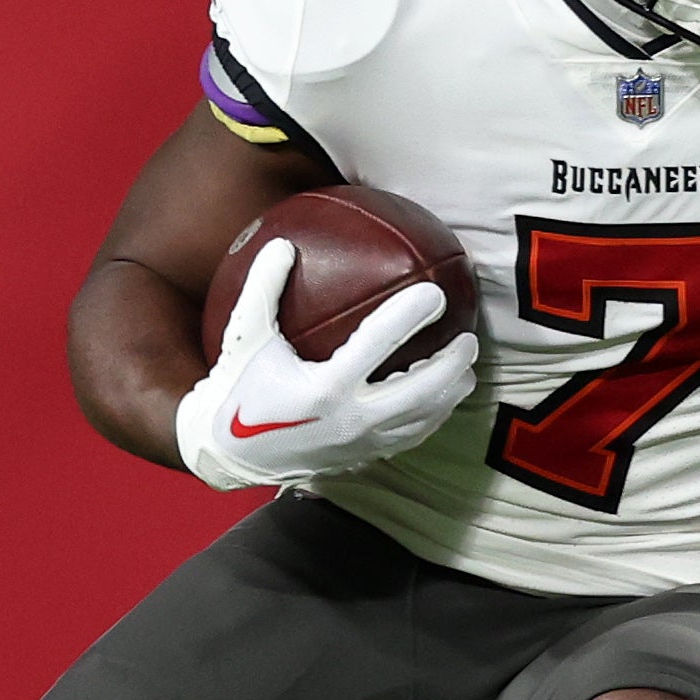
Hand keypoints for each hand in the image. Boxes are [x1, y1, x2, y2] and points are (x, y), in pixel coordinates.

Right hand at [174, 237, 477, 490]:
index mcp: (323, 387)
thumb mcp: (245, 336)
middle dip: (452, 363)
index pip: (378, 344)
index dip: (410, 315)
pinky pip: (411, 436)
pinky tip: (442, 396)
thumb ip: (263, 289)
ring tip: (467, 367)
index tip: (435, 293)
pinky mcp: (364, 456)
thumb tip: (282, 244)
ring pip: (424, 418)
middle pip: (422, 390)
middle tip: (470, 337)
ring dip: (451, 392)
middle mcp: (349, 419)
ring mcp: (361, 442)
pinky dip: (433, 415)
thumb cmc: (239, 386)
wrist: (229, 452)